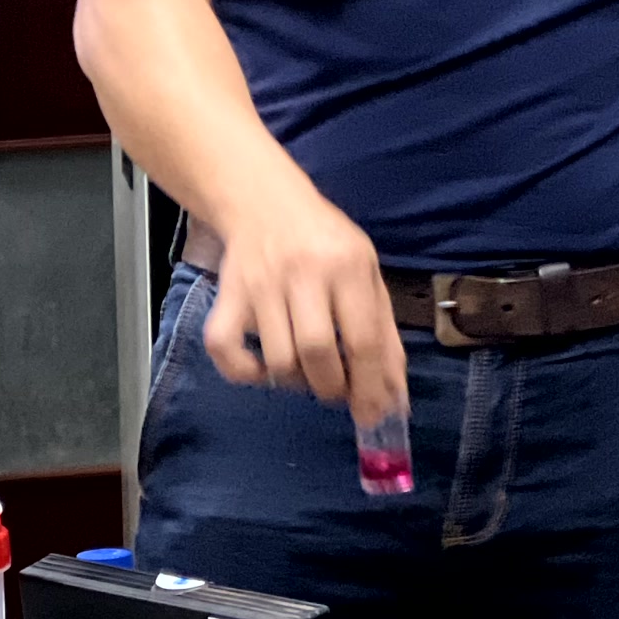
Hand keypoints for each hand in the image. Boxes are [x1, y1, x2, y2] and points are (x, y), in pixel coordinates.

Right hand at [199, 173, 407, 430]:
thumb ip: (384, 334)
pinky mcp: (227, 296)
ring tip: (307, 374)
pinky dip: (243, 372)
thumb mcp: (367, 274)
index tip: (374, 415)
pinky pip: (224, 349)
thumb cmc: (326, 244)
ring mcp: (260, 285)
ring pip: (276, 359)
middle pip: (316, 351)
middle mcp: (302, 274)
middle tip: (337, 390)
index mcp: (347, 266)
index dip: (370, 385)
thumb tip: (394, 397)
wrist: (264, 203)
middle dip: (332, 387)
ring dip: (296, 383)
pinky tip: (263, 369)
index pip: (362, 339)